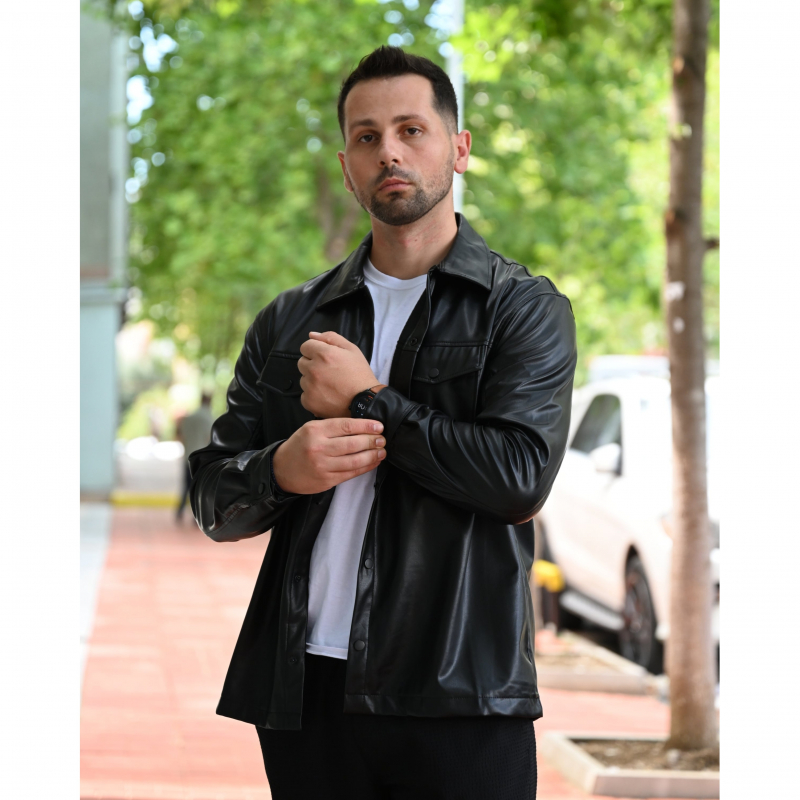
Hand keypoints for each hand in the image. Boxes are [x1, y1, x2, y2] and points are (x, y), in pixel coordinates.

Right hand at [271, 417, 385, 493]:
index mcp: (315, 431)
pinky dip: (365, 468)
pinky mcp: (327, 480)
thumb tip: (361, 426)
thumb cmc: (299, 446)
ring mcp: (323, 466)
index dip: (366, 426)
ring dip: (372, 456)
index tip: (379, 426)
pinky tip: (373, 462)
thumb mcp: (310, 429)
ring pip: (354, 460)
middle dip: (372, 441)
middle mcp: (319, 448)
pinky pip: (351, 473)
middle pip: (353, 444)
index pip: (346, 426)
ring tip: (381, 451)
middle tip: (382, 439)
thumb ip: (332, 427)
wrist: (282, 470)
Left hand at [298, 331, 378, 417]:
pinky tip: (326, 396)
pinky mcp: (309, 401)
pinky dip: (313, 395)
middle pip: (301, 362)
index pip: (305, 347)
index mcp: (323, 354)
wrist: (365, 401)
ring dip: (312, 380)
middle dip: (312, 365)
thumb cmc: (359, 373)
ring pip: (303, 379)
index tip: (325, 359)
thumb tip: (311, 335)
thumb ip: (330, 338)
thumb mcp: (351, 349)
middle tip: (328, 372)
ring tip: (328, 385)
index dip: (315, 351)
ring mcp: (309, 387)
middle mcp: (313, 369)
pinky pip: (304, 395)